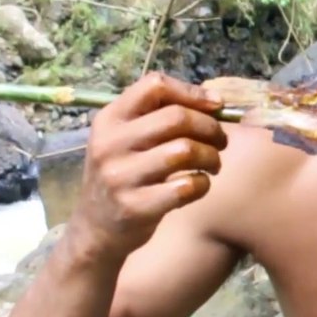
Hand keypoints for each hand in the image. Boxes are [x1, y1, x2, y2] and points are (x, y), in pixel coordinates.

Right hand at [69, 72, 228, 261]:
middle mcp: (110, 144)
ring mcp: (120, 176)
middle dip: (210, 127)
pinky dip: (203, 183)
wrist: (96, 229)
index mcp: (109, 119)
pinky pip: (187, 186)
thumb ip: (159, 118)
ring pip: (185, 150)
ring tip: (213, 164)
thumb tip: (215, 103)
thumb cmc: (124, 175)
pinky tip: (200, 185)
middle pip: (176, 117)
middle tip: (220, 141)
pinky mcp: (135, 206)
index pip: (154, 86)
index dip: (192, 92)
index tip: (216, 105)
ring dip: (211, 156)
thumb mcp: (125, 140)